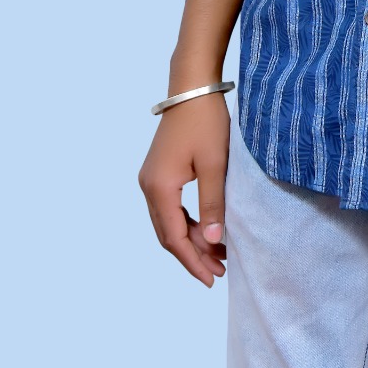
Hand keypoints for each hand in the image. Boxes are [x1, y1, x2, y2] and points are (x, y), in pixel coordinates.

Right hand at [139, 93, 230, 286]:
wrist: (192, 88)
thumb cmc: (206, 122)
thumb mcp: (214, 164)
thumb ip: (213, 204)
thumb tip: (213, 241)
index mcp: (159, 188)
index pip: (174, 238)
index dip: (193, 261)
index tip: (212, 279)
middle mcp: (148, 187)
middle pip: (168, 234)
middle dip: (192, 255)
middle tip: (219, 272)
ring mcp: (151, 180)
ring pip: (169, 223)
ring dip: (191, 240)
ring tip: (218, 255)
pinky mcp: (159, 172)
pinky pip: (170, 208)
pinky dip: (188, 223)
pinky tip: (206, 229)